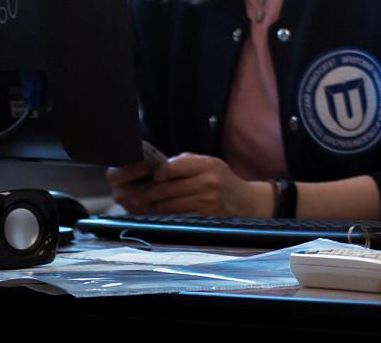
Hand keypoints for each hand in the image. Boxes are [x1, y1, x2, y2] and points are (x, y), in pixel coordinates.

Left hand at [106, 153, 269, 217]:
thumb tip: (157, 170)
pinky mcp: (203, 218)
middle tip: (133, 196)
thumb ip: (185, 162)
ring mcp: (206, 202)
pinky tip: (155, 215)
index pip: (171, 167)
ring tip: (141, 206)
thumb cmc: (223, 182)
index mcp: (207, 165)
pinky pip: (175, 217)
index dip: (156, 174)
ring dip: (150, 207)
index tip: (151, 177)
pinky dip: (162, 217)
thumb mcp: (210, 164)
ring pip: (167, 205)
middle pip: (165, 188)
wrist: (247, 204)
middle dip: (146, 193)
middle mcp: (207, 182)